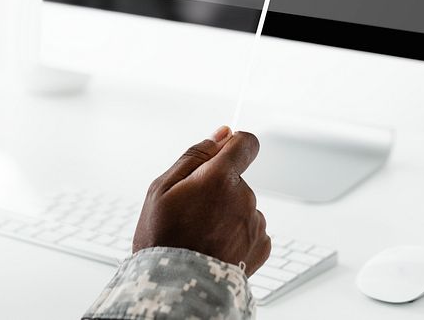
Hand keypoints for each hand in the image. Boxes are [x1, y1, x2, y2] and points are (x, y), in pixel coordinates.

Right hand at [132, 126, 269, 273]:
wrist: (176, 289)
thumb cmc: (163, 239)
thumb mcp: (162, 188)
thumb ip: (195, 156)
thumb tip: (221, 135)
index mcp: (220, 178)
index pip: (246, 143)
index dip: (233, 145)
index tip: (222, 154)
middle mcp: (245, 198)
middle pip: (236, 179)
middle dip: (218, 188)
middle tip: (191, 212)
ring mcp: (255, 224)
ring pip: (242, 205)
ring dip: (227, 213)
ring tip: (201, 235)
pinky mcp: (262, 247)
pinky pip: (251, 229)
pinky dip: (236, 234)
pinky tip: (215, 246)